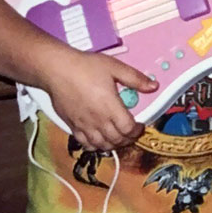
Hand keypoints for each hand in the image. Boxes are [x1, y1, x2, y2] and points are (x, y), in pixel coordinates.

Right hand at [44, 50, 158, 150]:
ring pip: (102, 145)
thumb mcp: (115, 67)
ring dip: (114, 144)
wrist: (57, 70)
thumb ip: (135, 79)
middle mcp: (98, 120)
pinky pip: (86, 144)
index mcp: (110, 107)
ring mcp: (84, 126)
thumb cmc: (85, 67)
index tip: (140, 125)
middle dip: (128, 138)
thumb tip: (154, 86)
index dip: (137, 130)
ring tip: (119, 136)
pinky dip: (96, 145)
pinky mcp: (72, 126)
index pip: (128, 129)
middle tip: (132, 131)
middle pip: (117, 140)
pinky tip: (100, 139)